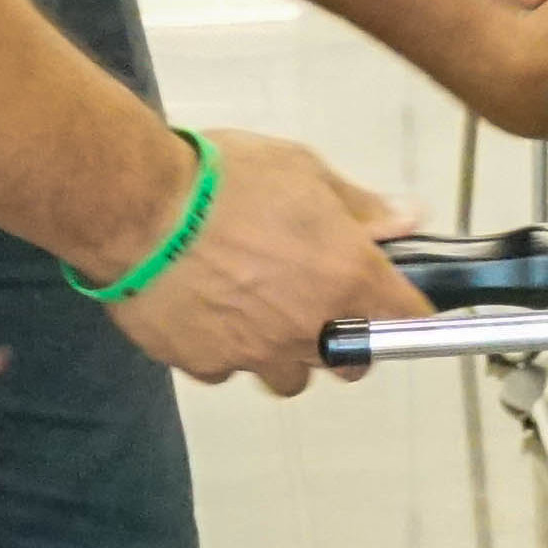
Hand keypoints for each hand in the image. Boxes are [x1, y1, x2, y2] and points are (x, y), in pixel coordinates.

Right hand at [96, 128, 423, 394]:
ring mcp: (254, 352)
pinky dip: (226, 350)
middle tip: (323, 302)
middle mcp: (308, 326)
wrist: (138, 209)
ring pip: (288, 377)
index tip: (397, 299)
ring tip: (261, 313)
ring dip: (286, 353)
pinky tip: (209, 313)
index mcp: (347, 277)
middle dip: (346, 341)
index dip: (408, 311)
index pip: (407, 318)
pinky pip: (226, 370)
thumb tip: (409, 219)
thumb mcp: (304, 170)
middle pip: (349, 363)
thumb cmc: (227, 178)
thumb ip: (361, 206)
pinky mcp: (202, 364)